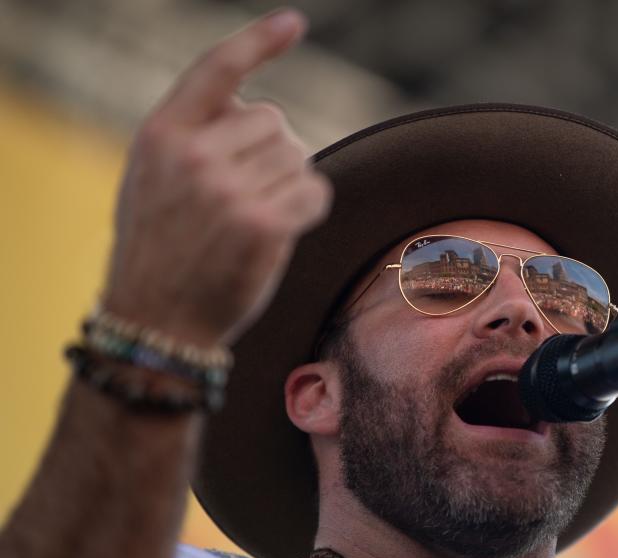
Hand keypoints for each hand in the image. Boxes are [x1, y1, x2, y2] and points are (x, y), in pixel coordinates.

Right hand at [103, 8, 331, 346]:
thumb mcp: (153, 179)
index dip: (258, 41)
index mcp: (162, 134)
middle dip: (273, 154)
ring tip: (256, 217)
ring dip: (290, 183)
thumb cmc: (163, 248)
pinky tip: (284, 228)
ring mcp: (229, 190)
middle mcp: (194, 155)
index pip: (216, 70)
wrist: (158, 320)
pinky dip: (311, 207)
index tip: (294, 23)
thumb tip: (259, 109)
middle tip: (247, 195)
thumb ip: (194, 137)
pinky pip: (315, 192)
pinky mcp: (265, 225)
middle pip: (275, 121)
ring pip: (298, 157)